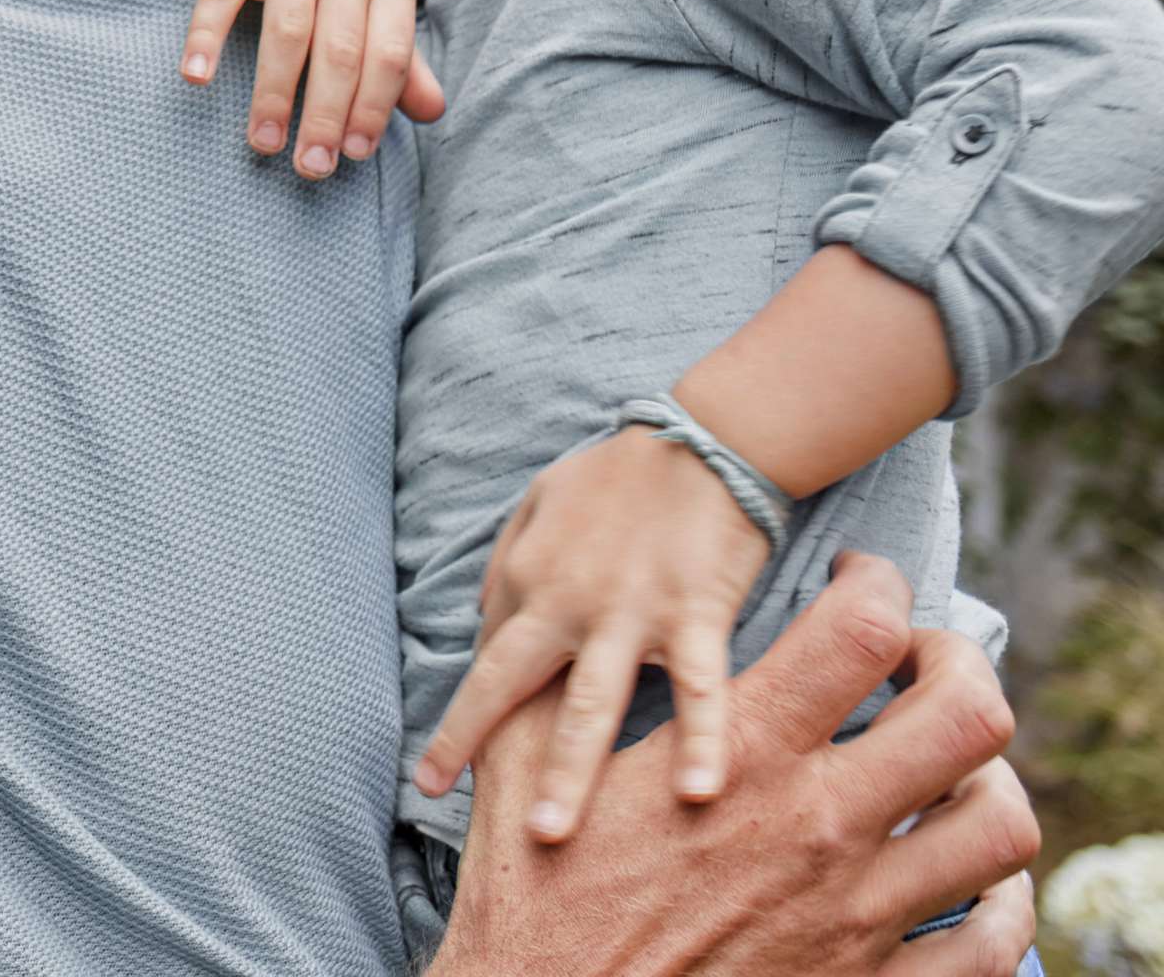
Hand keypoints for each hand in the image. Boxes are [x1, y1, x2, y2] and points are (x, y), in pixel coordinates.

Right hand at [171, 0, 445, 175]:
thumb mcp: (372, 6)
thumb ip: (399, 60)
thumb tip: (435, 113)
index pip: (390, 53)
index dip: (373, 109)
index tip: (352, 157)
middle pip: (341, 49)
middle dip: (325, 115)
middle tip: (310, 168)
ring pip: (287, 31)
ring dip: (274, 94)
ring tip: (262, 144)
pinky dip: (206, 38)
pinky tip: (196, 80)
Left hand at [417, 425, 776, 838]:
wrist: (701, 441)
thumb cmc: (618, 476)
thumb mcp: (539, 503)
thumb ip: (506, 563)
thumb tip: (480, 621)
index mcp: (526, 577)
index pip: (487, 661)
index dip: (465, 719)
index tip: (439, 774)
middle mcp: (565, 601)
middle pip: (512, 687)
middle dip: (481, 749)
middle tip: (454, 814)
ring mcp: (629, 612)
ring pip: (591, 704)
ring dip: (569, 771)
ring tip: (551, 832)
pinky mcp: (694, 615)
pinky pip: (698, 689)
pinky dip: (700, 741)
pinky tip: (696, 794)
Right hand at [432, 555, 1038, 976]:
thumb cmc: (531, 899)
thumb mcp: (522, 771)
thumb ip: (548, 692)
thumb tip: (538, 626)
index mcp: (740, 753)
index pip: (862, 628)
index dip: (878, 585)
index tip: (857, 585)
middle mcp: (818, 822)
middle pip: (967, 714)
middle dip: (962, 667)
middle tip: (923, 664)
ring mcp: (858, 908)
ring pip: (999, 824)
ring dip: (987, 783)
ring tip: (949, 772)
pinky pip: (991, 942)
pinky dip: (1002, 905)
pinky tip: (974, 885)